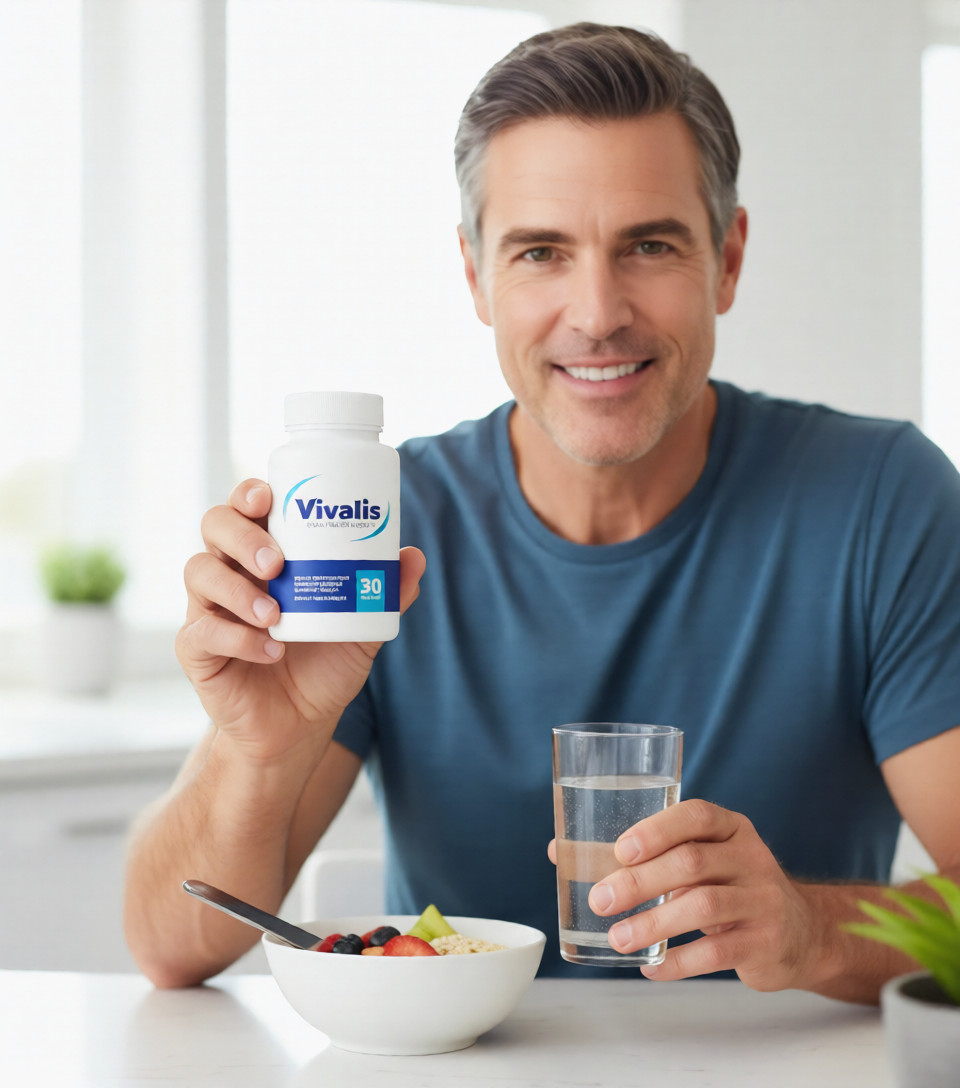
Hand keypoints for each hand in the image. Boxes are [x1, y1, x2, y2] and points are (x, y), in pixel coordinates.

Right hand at [176, 478, 425, 763]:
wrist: (300, 727)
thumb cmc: (325, 665)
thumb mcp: (362, 628)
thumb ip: (385, 595)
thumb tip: (414, 557)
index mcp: (265, 555)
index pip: (245, 507)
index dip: (250, 493)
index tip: (268, 498)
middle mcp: (231, 572)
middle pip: (214, 526)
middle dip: (242, 537)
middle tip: (277, 564)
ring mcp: (209, 608)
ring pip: (199, 572)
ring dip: (237, 588)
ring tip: (275, 614)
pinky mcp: (198, 650)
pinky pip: (202, 632)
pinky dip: (237, 638)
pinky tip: (270, 649)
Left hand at [548, 799, 827, 991]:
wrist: (800, 931)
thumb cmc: (728, 886)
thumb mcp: (699, 859)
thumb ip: (644, 854)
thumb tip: (560, 852)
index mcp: (730, 828)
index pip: (696, 815)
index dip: (657, 829)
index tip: (621, 849)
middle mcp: (750, 857)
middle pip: (691, 862)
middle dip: (640, 881)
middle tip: (601, 900)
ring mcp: (762, 900)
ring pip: (702, 906)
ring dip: (653, 924)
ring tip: (617, 938)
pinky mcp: (765, 942)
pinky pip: (717, 952)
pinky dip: (678, 962)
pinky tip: (651, 967)